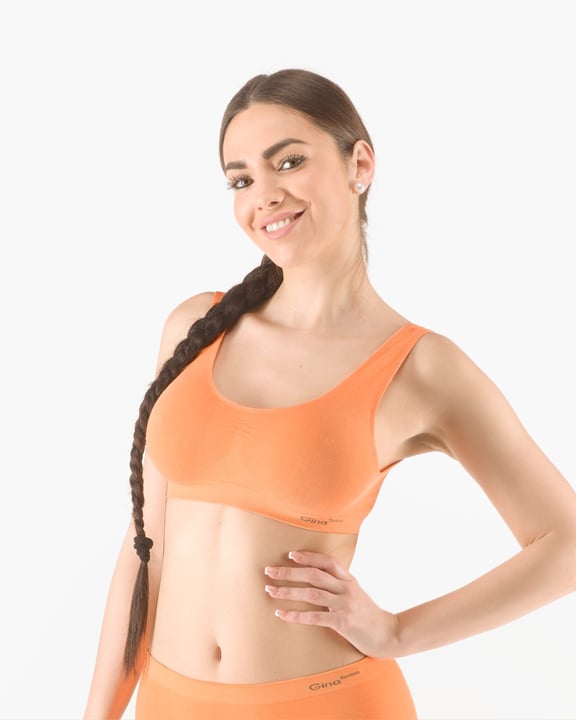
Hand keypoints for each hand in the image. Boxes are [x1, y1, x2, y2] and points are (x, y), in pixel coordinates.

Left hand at [264, 550, 399, 657]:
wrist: (388, 634)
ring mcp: (345, 605)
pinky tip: (281, 613)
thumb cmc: (368, 614)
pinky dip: (295, 615)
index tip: (290, 555)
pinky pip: (314, 617)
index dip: (308, 556)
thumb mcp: (356, 594)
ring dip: (287, 591)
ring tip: (270, 590)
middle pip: (314, 574)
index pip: (327, 561)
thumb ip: (339, 586)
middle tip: (269, 571)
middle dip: (289, 572)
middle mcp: (346, 588)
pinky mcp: (343, 623)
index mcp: (349, 579)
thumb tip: (316, 580)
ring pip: (311, 593)